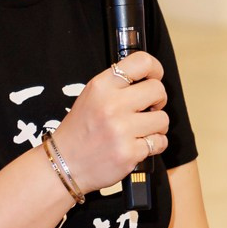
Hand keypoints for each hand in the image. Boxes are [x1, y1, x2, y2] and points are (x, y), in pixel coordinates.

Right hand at [50, 51, 168, 194]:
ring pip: (162, 119)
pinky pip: (160, 142)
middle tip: (149, 108)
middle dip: (158, 100)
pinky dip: (154, 144)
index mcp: (101, 87)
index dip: (155, 68)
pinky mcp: (129, 153)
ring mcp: (121, 130)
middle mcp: (111, 105)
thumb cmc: (79, 131)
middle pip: (158, 90)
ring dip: (157, 126)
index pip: (141, 62)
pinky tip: (140, 145)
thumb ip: (116, 85)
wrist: (64, 165)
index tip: (155, 76)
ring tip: (142, 130)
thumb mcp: (90, 97)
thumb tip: (148, 79)